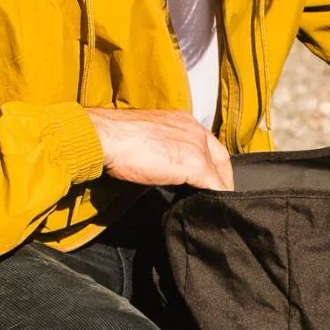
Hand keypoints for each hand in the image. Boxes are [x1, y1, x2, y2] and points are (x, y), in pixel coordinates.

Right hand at [85, 108, 234, 191]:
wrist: (106, 137)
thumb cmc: (116, 138)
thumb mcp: (146, 139)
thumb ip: (161, 149)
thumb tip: (161, 165)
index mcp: (181, 120)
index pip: (207, 142)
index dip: (211, 162)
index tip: (209, 177)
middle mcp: (194, 129)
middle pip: (220, 157)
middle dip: (222, 176)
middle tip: (218, 194)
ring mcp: (196, 146)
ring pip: (219, 173)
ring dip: (218, 189)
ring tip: (212, 204)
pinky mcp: (195, 165)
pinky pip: (215, 186)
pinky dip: (216, 198)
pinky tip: (211, 209)